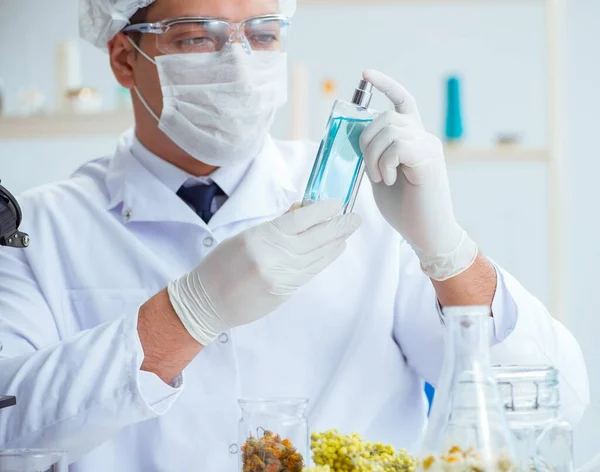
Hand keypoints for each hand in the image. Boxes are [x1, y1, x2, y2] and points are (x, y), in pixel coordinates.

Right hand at [167, 200, 360, 345]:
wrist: (207, 302)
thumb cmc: (221, 265)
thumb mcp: (244, 237)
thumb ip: (275, 227)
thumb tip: (302, 212)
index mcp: (260, 237)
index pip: (300, 220)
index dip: (322, 211)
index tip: (336, 204)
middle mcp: (274, 257)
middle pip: (315, 238)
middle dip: (338, 227)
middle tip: (354, 219)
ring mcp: (281, 276)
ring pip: (317, 256)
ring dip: (335, 243)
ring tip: (347, 234)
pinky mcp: (285, 291)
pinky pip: (310, 271)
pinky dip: (324, 260)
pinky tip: (333, 251)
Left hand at [360, 69, 476, 280]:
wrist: (426, 234)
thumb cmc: (405, 209)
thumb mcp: (381, 175)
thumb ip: (373, 154)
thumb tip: (355, 136)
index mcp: (412, 139)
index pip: (402, 101)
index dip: (386, 85)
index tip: (366, 74)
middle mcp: (424, 137)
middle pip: (386, 116)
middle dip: (366, 140)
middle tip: (370, 170)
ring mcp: (429, 146)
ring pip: (389, 129)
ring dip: (374, 155)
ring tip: (381, 178)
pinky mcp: (429, 159)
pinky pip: (397, 146)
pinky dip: (386, 163)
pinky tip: (391, 180)